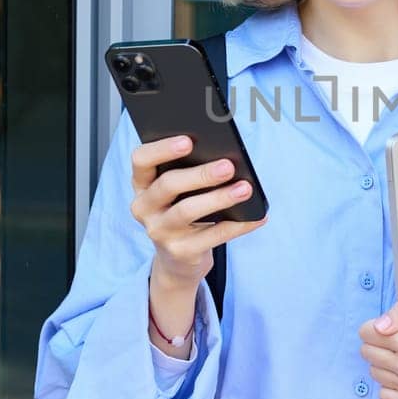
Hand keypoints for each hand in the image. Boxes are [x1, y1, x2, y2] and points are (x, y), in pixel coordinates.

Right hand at [130, 135, 266, 291]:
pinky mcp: (180, 252)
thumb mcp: (179, 191)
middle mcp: (144, 207)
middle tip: (228, 166)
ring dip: (220, 198)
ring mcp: (159, 232)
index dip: (162, 149)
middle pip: (168, 184)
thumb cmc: (183, 209)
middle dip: (200, 174)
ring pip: (187, 211)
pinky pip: (212, 236)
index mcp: (142, 183)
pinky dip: (238, 225)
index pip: (141, 160)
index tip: (188, 141)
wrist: (179, 258)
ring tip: (245, 189)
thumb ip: (190, 170)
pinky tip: (256, 217)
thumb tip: (225, 158)